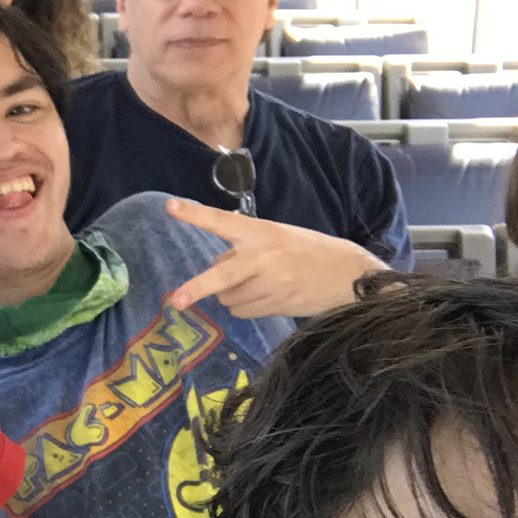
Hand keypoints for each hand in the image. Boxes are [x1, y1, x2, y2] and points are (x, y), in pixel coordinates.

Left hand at [165, 198, 383, 318]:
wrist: (347, 275)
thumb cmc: (308, 251)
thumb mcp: (277, 237)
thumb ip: (246, 247)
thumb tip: (216, 268)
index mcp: (261, 231)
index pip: (222, 221)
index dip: (195, 214)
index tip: (170, 207)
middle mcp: (262, 257)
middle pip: (220, 276)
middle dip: (196, 288)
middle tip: (177, 301)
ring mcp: (269, 284)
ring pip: (227, 297)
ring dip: (231, 294)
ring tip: (257, 283)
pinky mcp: (275, 305)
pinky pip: (241, 311)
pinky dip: (244, 306)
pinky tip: (265, 296)